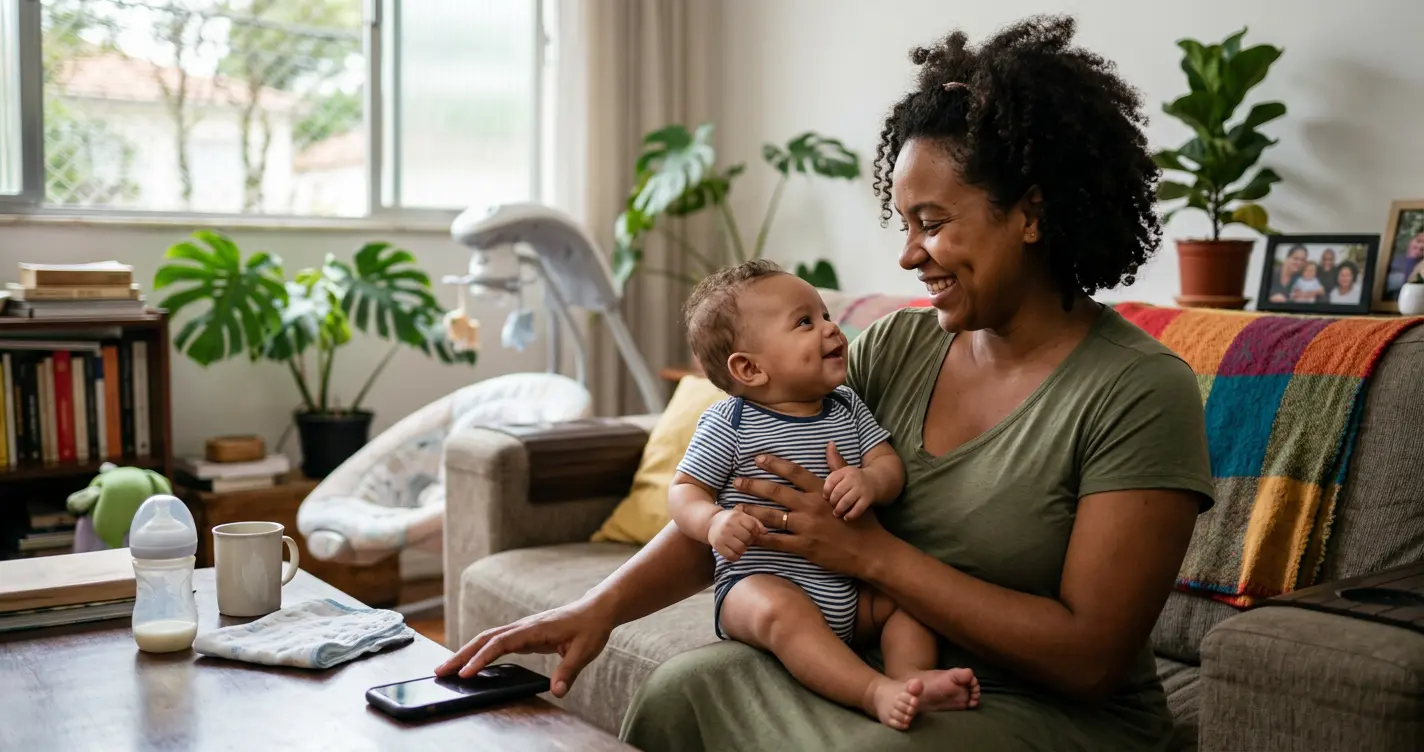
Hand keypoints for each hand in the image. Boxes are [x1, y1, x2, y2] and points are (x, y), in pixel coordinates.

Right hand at [435, 600, 612, 697]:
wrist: (596, 610)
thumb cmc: (590, 628)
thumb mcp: (585, 651)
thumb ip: (569, 671)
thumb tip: (557, 691)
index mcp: (534, 629)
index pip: (500, 644)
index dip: (481, 659)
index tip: (465, 673)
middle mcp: (523, 626)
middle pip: (485, 638)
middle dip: (461, 654)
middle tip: (440, 671)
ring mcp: (521, 629)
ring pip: (487, 639)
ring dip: (466, 652)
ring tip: (447, 669)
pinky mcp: (523, 634)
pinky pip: (496, 643)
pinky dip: (480, 652)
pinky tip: (472, 664)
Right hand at [708, 508, 763, 560]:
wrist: (711, 523)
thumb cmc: (731, 520)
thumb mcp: (743, 516)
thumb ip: (756, 523)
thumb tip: (765, 532)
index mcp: (736, 516)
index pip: (752, 527)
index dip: (754, 532)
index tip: (751, 532)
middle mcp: (728, 525)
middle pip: (748, 538)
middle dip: (749, 540)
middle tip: (744, 539)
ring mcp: (722, 536)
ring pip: (741, 548)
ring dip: (743, 549)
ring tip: (740, 544)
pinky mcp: (717, 546)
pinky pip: (732, 556)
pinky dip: (736, 556)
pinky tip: (734, 551)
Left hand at [731, 443, 892, 578]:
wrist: (871, 550)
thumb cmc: (863, 521)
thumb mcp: (853, 490)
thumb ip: (838, 467)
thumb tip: (830, 444)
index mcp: (822, 491)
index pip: (794, 472)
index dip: (774, 464)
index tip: (757, 459)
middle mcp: (812, 506)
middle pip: (777, 491)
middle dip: (754, 485)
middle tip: (736, 481)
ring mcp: (807, 527)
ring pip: (773, 516)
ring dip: (752, 510)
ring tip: (736, 506)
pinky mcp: (805, 547)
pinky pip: (777, 542)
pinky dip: (760, 538)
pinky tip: (747, 535)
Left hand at [824, 463, 873, 519]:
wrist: (876, 481)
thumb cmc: (853, 480)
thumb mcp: (843, 472)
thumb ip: (831, 474)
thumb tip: (820, 468)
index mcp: (845, 471)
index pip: (831, 481)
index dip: (826, 491)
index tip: (825, 497)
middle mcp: (853, 478)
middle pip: (837, 492)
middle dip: (832, 502)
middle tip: (831, 507)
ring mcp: (861, 489)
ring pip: (846, 501)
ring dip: (839, 509)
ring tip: (836, 513)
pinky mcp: (868, 499)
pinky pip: (857, 509)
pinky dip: (850, 515)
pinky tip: (846, 518)